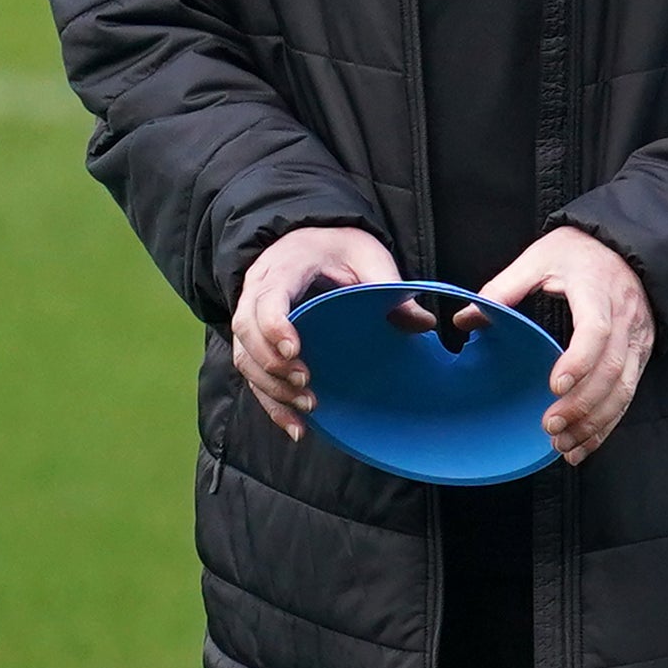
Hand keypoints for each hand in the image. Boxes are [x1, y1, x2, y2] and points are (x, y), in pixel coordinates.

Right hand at [229, 225, 401, 436]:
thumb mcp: (370, 257)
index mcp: (284, 267)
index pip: (266, 298)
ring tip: (307, 408)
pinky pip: (252, 373)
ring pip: (244, 356)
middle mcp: (257, 291)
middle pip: (246, 331)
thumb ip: (390, 287)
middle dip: (272, 363)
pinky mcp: (256, 340)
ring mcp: (251, 316)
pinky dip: (271, 402)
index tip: (296, 351)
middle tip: (306, 385)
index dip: (275, 326)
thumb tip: (423, 324)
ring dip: (271, 388)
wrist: (310, 241)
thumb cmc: (341, 249)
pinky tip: (296, 427)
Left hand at [486, 226, 656, 463]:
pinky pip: (628, 395)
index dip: (578, 361)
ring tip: (563, 444)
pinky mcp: (641, 356)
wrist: (629, 249)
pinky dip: (607, 424)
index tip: (554, 385)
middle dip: (582, 404)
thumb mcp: (539, 257)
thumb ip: (505, 288)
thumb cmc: (579, 253)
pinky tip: (584, 444)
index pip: (596, 331)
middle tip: (549, 427)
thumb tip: (467, 319)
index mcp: (598, 291)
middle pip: (612, 370)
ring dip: (595, 421)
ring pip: (624, 389)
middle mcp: (625, 319)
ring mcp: (637, 340)